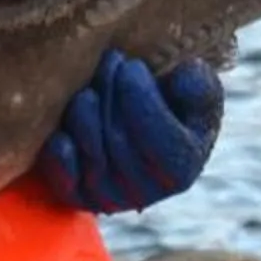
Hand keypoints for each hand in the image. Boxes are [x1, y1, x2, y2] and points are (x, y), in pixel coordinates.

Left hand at [37, 49, 222, 214]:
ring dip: (84, 119)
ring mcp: (111, 198)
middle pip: (121, 144)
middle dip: (111, 97)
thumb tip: (181, 80)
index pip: (159, 139)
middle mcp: (147, 192)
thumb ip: (199, 87)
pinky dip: (61, 159)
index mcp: (181, 169)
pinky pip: (66, 183)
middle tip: (108, 61)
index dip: (142, 100)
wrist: (138, 127)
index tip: (133, 66)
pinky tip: (61, 133)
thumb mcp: (198, 92)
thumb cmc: (171, 106)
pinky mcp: (80, 197)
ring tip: (87, 89)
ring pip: (93, 158)